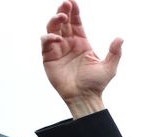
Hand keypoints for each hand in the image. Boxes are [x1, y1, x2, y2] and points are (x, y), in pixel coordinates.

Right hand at [42, 1, 121, 117]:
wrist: (84, 97)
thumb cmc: (97, 84)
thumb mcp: (109, 67)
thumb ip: (115, 52)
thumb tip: (121, 38)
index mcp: (82, 43)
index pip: (77, 23)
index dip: (75, 12)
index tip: (73, 2)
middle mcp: (69, 43)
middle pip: (64, 22)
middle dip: (64, 11)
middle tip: (66, 3)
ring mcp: (58, 49)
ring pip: (52, 28)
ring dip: (55, 20)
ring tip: (61, 16)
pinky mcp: (49, 57)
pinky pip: (46, 43)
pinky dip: (49, 37)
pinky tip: (57, 38)